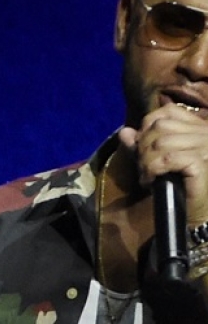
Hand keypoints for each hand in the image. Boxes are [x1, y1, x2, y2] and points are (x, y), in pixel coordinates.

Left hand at [118, 104, 207, 226]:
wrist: (196, 211)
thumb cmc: (178, 186)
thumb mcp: (156, 161)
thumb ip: (141, 145)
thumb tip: (125, 131)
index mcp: (198, 127)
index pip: (167, 112)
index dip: (147, 127)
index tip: (143, 149)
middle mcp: (205, 132)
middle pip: (160, 126)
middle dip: (144, 147)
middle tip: (144, 167)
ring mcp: (205, 146)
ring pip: (161, 142)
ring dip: (146, 161)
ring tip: (148, 176)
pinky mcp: (201, 163)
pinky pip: (168, 158)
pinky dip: (153, 169)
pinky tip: (152, 181)